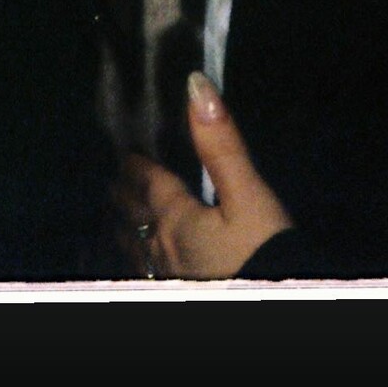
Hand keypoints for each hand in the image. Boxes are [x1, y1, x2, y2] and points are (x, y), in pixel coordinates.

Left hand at [116, 71, 292, 279]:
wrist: (274, 302)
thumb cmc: (261, 252)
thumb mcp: (248, 195)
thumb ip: (221, 144)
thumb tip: (196, 84)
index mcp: (177, 218)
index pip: (149, 184)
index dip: (136, 167)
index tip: (125, 154)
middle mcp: (162, 248)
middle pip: (135, 217)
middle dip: (123, 197)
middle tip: (113, 183)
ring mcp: (168, 279)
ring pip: (135, 251)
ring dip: (126, 231)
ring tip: (117, 221)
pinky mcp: (178, 294)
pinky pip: (144, 275)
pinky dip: (137, 262)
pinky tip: (140, 266)